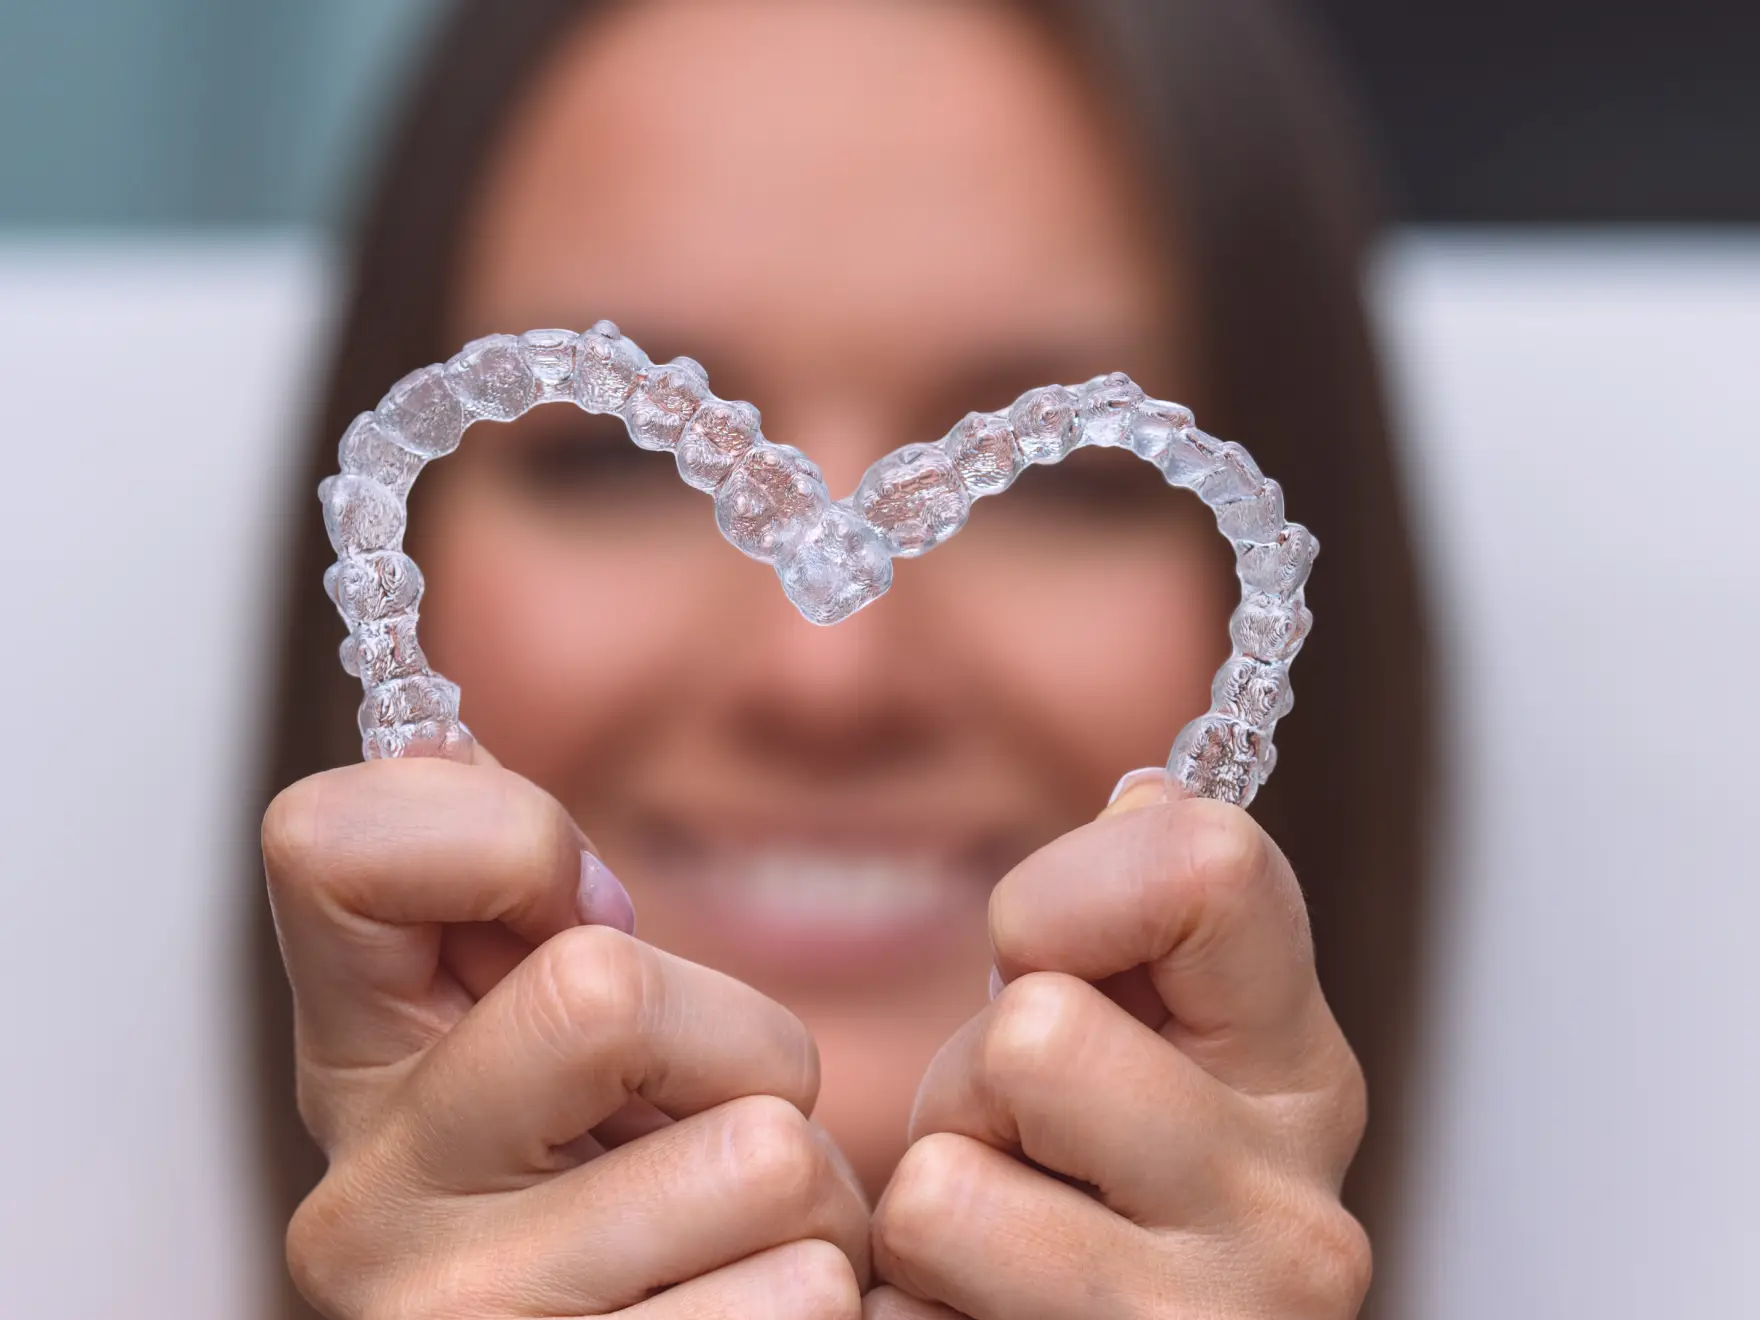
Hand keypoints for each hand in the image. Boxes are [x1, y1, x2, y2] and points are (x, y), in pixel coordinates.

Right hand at [262, 747, 869, 1318]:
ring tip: (746, 1236)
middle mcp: (364, 1209)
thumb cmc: (611, 1198)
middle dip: (740, 1038)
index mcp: (350, 1067)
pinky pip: (804, 1295)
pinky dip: (829, 1289)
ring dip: (813, 1191)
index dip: (506, 839)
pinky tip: (751, 1307)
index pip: (328, 844)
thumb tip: (446, 747)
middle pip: (605, 988)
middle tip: (723, 1107)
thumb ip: (507, 898)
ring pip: (760, 1158)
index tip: (583, 917)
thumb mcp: (538, 1038)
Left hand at [866, 776, 1370, 1319]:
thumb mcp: (1167, 1060)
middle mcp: (1292, 1214)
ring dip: (931, 1214)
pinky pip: (895, 1315)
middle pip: (1032, 1035)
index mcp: (1305, 1079)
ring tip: (998, 1249)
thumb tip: (1143, 794)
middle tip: (1019, 1152)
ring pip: (941, 1188)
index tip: (1046, 960)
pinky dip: (907, 1314)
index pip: (1207, 864)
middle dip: (973, 1087)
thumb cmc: (1124, 1224)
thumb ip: (1154, 927)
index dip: (1068, 894)